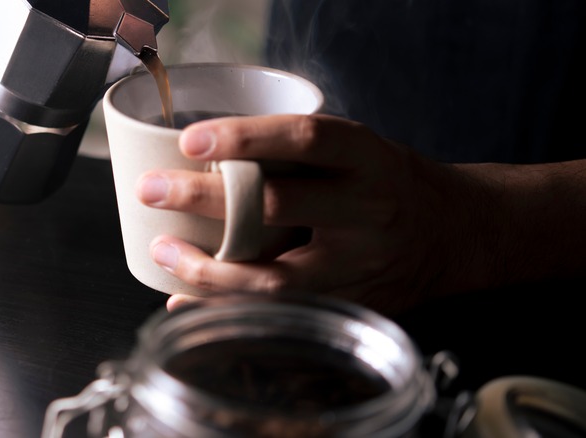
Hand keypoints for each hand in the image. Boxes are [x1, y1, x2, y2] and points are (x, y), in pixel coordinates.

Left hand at [135, 114, 494, 313]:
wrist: (453, 235)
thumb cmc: (389, 183)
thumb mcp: (359, 151)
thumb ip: (300, 153)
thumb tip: (207, 156)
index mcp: (369, 160)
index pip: (306, 139)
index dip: (246, 138)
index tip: (191, 141)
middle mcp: (367, 212)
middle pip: (279, 207)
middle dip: (204, 200)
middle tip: (152, 190)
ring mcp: (359, 266)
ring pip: (274, 277)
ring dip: (207, 268)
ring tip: (162, 251)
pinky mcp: (350, 305)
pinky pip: (279, 313)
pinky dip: (226, 306)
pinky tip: (185, 298)